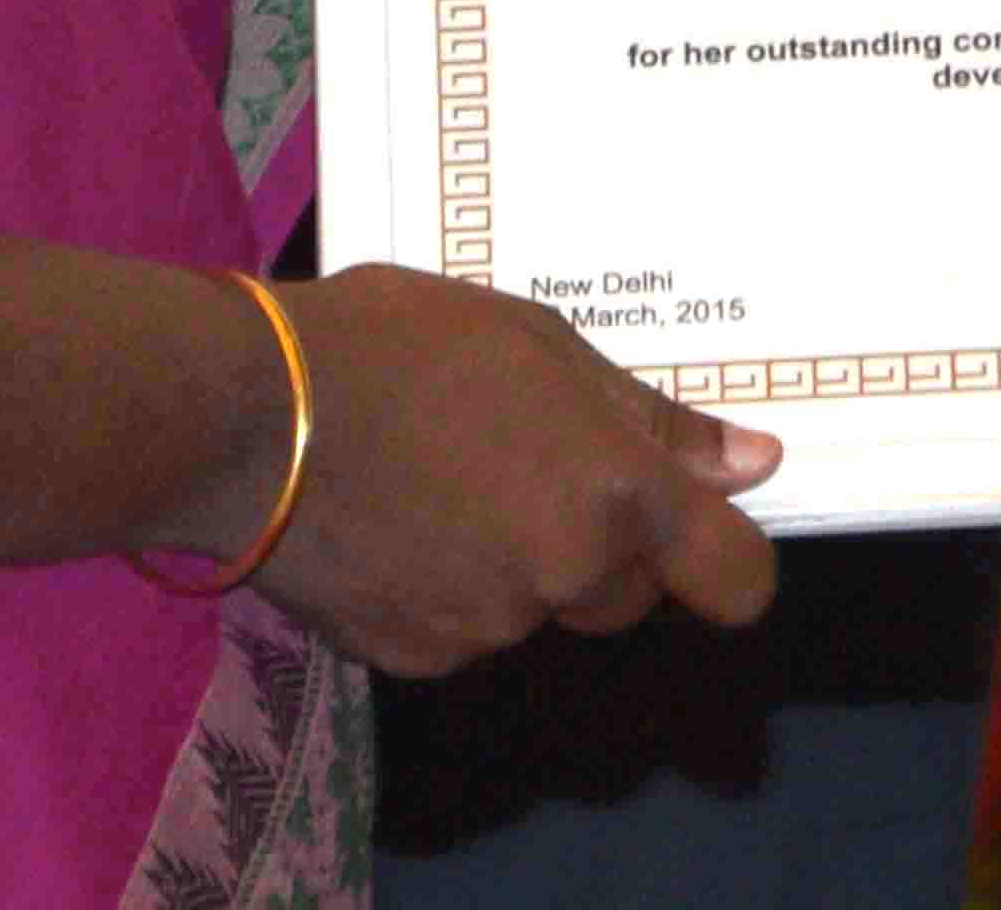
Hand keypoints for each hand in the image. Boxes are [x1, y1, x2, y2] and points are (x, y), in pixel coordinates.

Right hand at [243, 264, 782, 672]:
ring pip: (538, 607)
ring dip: (516, 563)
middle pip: (627, 593)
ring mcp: (484, 630)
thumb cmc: (402, 344)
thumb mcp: (541, 343)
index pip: (735, 578)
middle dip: (601, 544)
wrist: (246, 414)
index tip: (701, 528)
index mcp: (614, 497)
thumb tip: (754, 464)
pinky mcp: (409, 658)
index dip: (729, 560)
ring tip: (440, 477)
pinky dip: (443, 589)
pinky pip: (459, 629)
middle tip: (528, 461)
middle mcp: (563, 579)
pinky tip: (392, 522)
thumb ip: (652, 419)